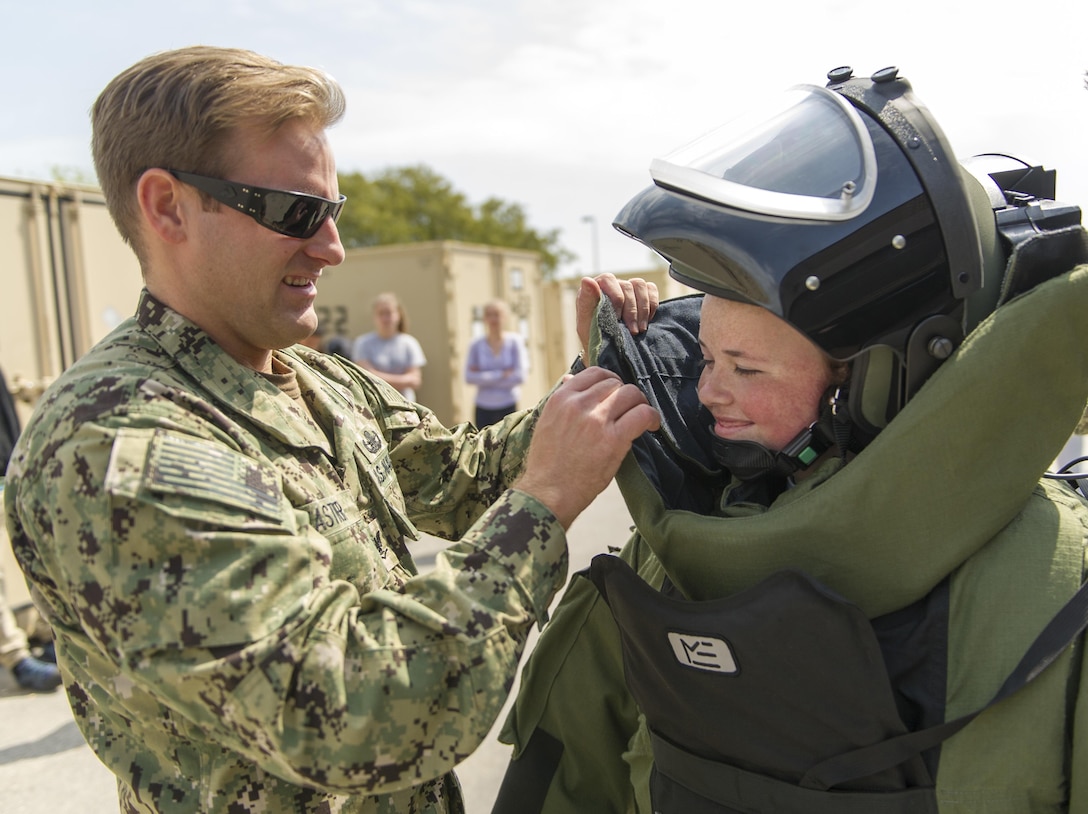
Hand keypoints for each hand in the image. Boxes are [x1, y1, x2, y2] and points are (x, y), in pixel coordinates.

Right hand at [516, 366, 659, 527]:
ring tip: (640, 418)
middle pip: (614, 383)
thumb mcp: (547, 423)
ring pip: (630, 394)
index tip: (614, 393)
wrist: (548, 493)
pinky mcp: (613, 439)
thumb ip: (563, 402)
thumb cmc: (547, 464)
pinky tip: (651, 426)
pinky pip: (642, 414)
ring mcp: (596, 420)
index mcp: (560, 399)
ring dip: (639, 403)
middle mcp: (578, 404)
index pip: (593, 373)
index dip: (609, 381)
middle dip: (624, 394)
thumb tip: (571, 378)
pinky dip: (651, 417)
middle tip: (628, 410)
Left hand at [576, 274, 658, 360]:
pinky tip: (646, 321)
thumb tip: (587, 280)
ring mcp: (628, 288)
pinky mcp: (642, 293)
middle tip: (632, 330)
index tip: (617, 318)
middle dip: (631, 310)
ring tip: (640, 329)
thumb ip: (586, 301)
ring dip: (643, 308)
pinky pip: (651, 289)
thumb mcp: (586, 323)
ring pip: (639, 285)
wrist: (607, 350)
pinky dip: (652, 305)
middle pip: (627, 285)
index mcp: (595, 288)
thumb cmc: (594, 336)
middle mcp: (612, 284)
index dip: (616, 297)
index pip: (608, 279)